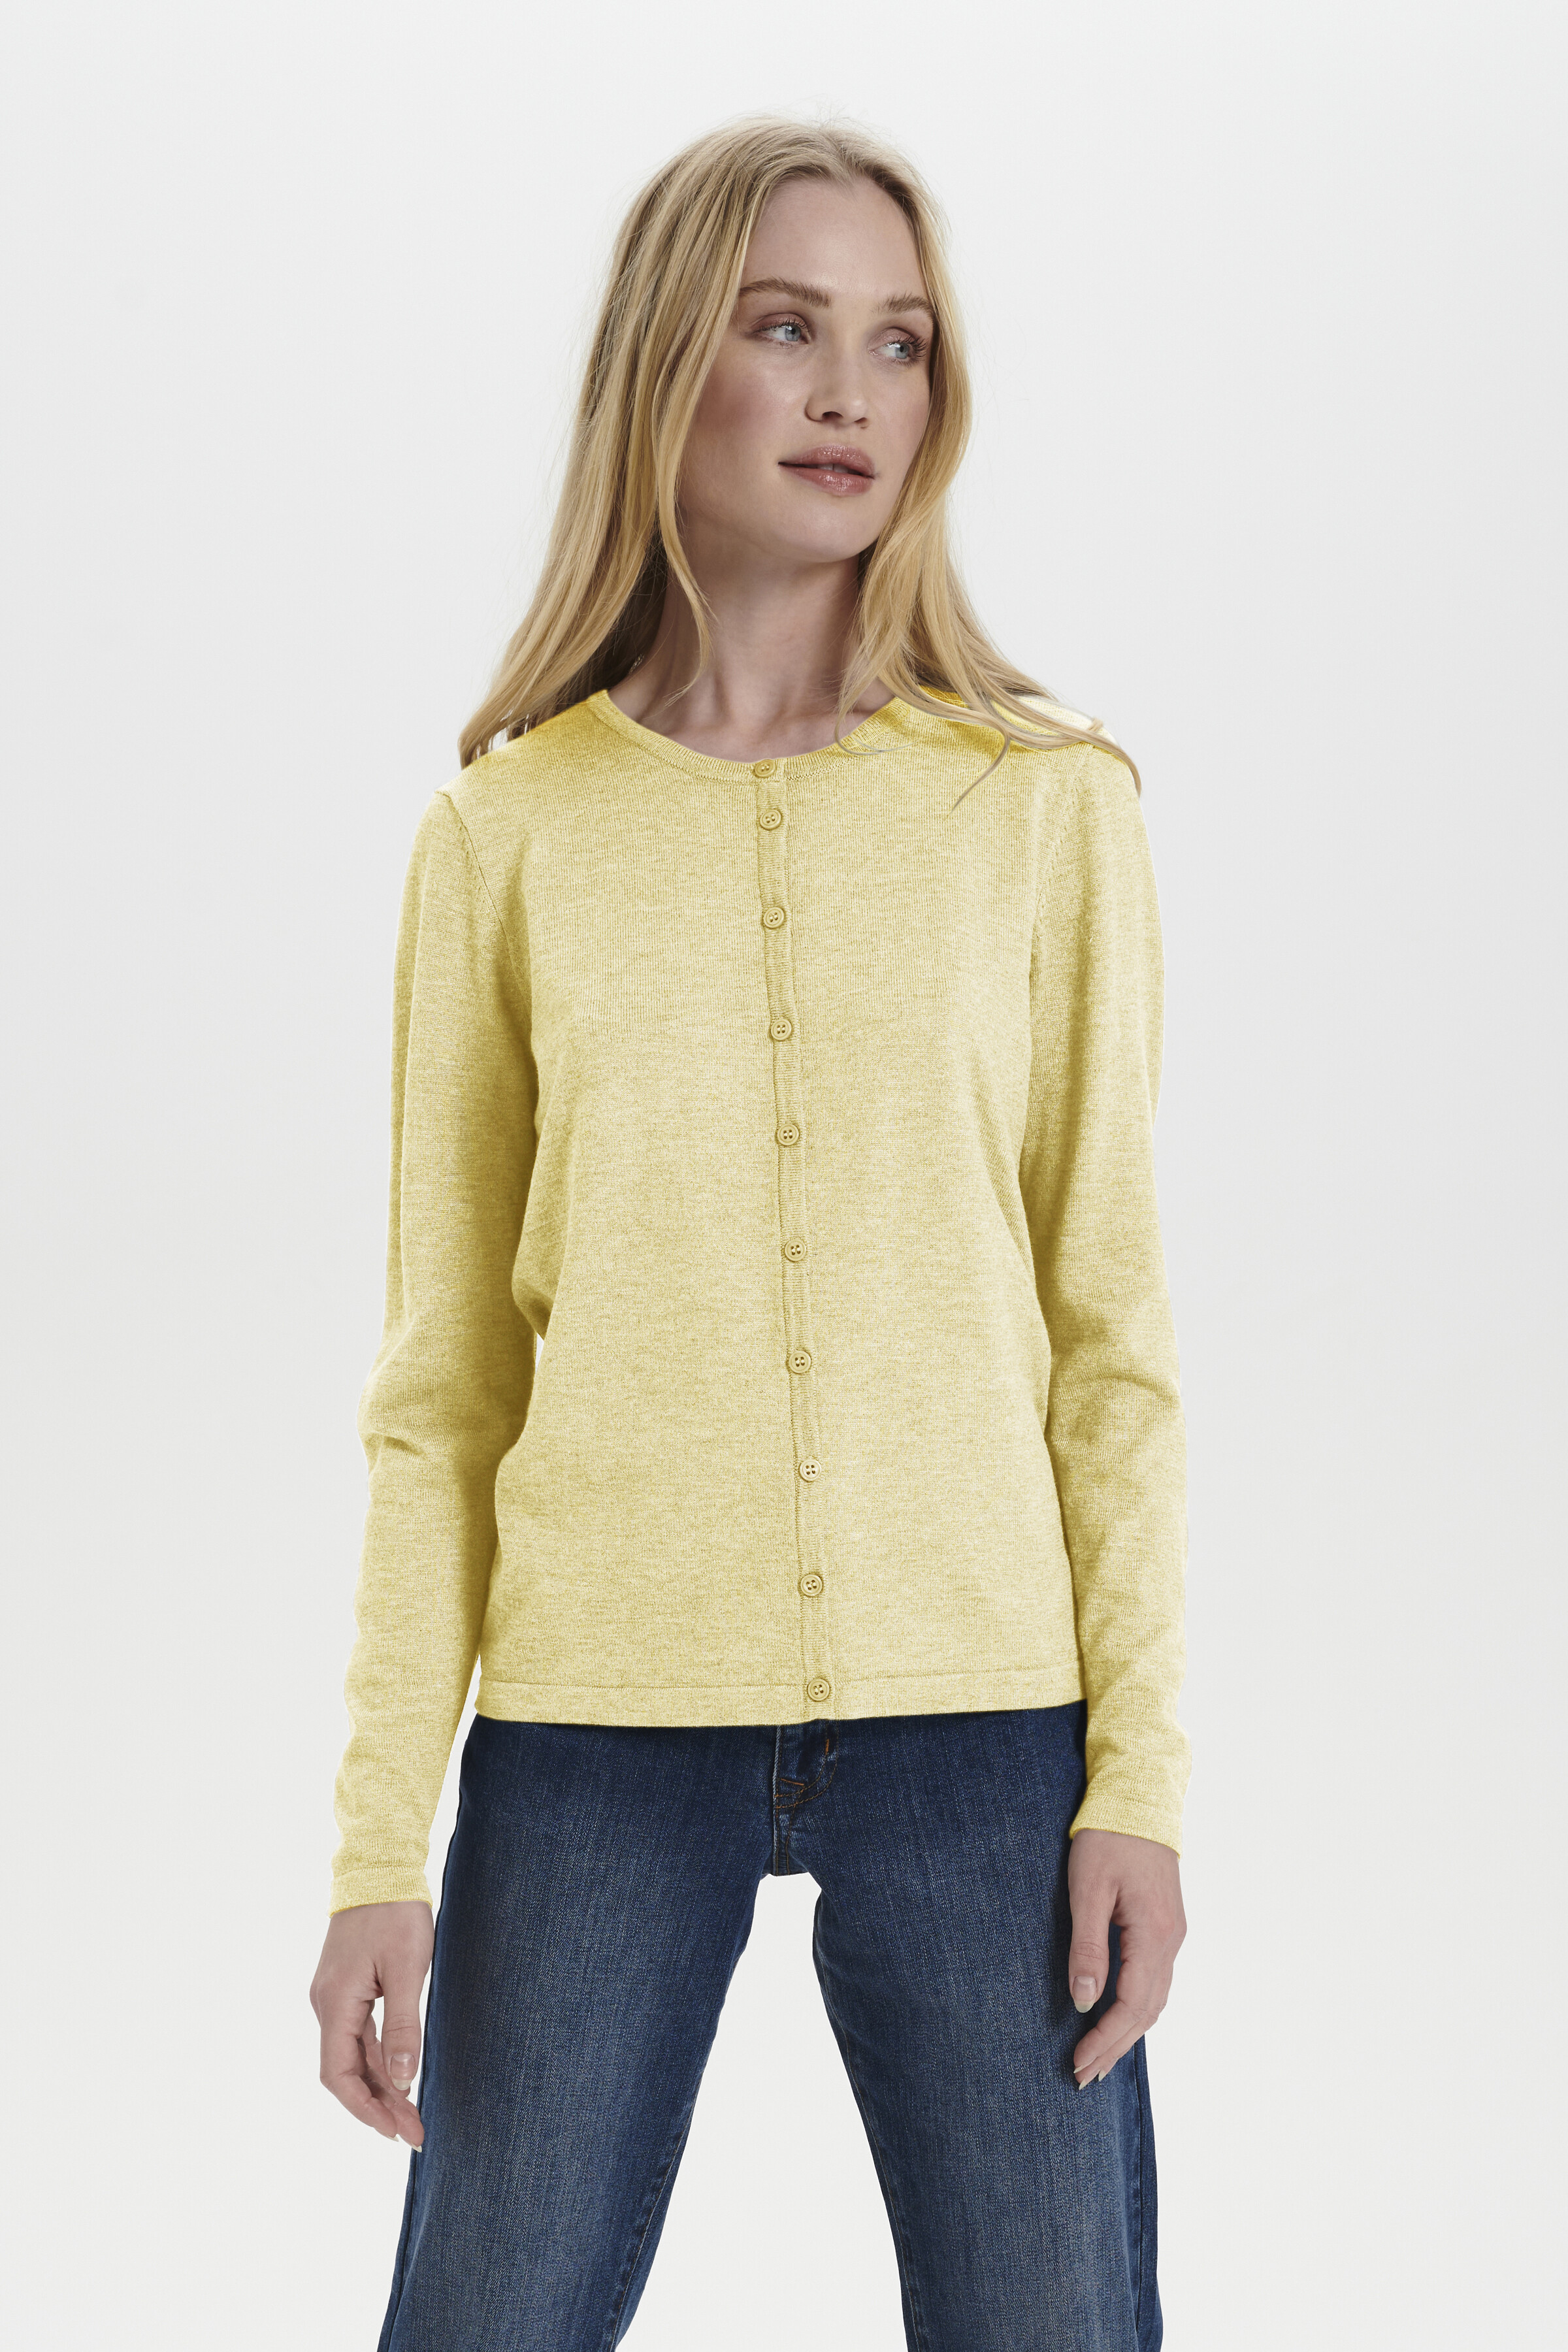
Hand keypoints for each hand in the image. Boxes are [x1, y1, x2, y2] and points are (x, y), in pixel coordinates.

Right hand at [310, 1900, 434, 2144]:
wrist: (380, 1865)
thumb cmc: (396, 1913)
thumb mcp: (408, 1969)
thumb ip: (403, 2026)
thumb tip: (402, 2080)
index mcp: (335, 2003)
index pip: (339, 2075)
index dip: (366, 2109)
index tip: (395, 2132)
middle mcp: (327, 2004)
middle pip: (347, 2071)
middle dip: (380, 2106)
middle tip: (415, 2134)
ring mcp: (335, 1996)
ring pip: (354, 2055)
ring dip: (381, 2086)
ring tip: (413, 2115)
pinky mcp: (348, 1987)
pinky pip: (359, 2035)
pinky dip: (379, 2059)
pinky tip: (401, 2077)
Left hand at [1066, 1828, 1184, 2086]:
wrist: (1139, 1797)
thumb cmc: (1108, 1838)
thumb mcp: (1088, 1890)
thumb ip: (1088, 1946)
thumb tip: (1084, 2001)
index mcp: (1155, 1933)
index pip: (1131, 2004)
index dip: (1105, 2039)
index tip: (1078, 2063)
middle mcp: (1171, 1940)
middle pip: (1148, 2011)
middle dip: (1116, 2047)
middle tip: (1084, 2077)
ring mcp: (1173, 1933)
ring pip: (1155, 1999)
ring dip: (1128, 2032)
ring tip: (1099, 2058)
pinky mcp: (1166, 1925)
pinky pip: (1156, 1980)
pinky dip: (1137, 2007)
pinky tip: (1118, 2016)